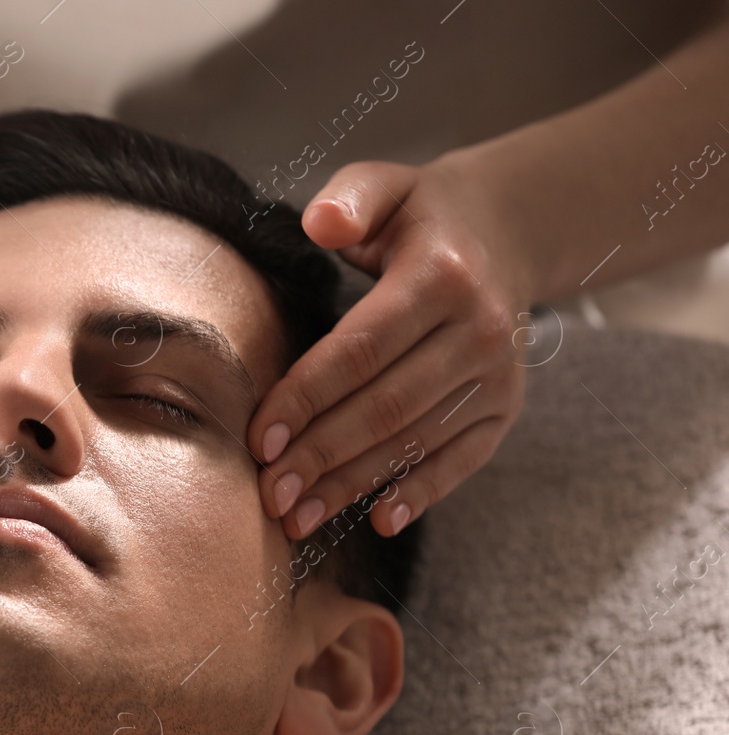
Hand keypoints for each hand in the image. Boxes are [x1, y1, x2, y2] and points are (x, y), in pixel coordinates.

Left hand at [247, 158, 529, 539]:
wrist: (505, 234)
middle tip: (269, 494)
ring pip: (415, 440)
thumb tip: (320, 223)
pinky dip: (421, 493)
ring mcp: (498, 376)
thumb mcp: (385, 185)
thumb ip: (349, 197)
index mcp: (441, 277)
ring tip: (298, 518)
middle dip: (321, 456)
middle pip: (385, 406)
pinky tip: (377, 520)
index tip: (259, 440)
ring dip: (354, 485)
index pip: (360, 350)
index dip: (306, 398)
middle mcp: (480, 331)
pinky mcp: (504, 407)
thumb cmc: (418, 217)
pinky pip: (461, 459)